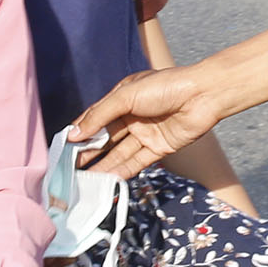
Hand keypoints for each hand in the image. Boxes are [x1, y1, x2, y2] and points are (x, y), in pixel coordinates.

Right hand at [72, 66, 228, 181]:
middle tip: (69, 169)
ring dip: (102, 166)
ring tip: (83, 180)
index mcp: (122, 98)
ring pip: (118, 153)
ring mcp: (145, 133)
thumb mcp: (126, 95)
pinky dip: (121, 171)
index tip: (63, 148)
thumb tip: (74, 134)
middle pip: (105, 139)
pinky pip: (136, 162)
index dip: (80, 133)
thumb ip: (99, 115)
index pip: (95, 118)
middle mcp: (131, 117)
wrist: (204, 95)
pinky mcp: (158, 148)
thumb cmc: (165, 86)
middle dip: (88, 153)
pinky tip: (106, 180)